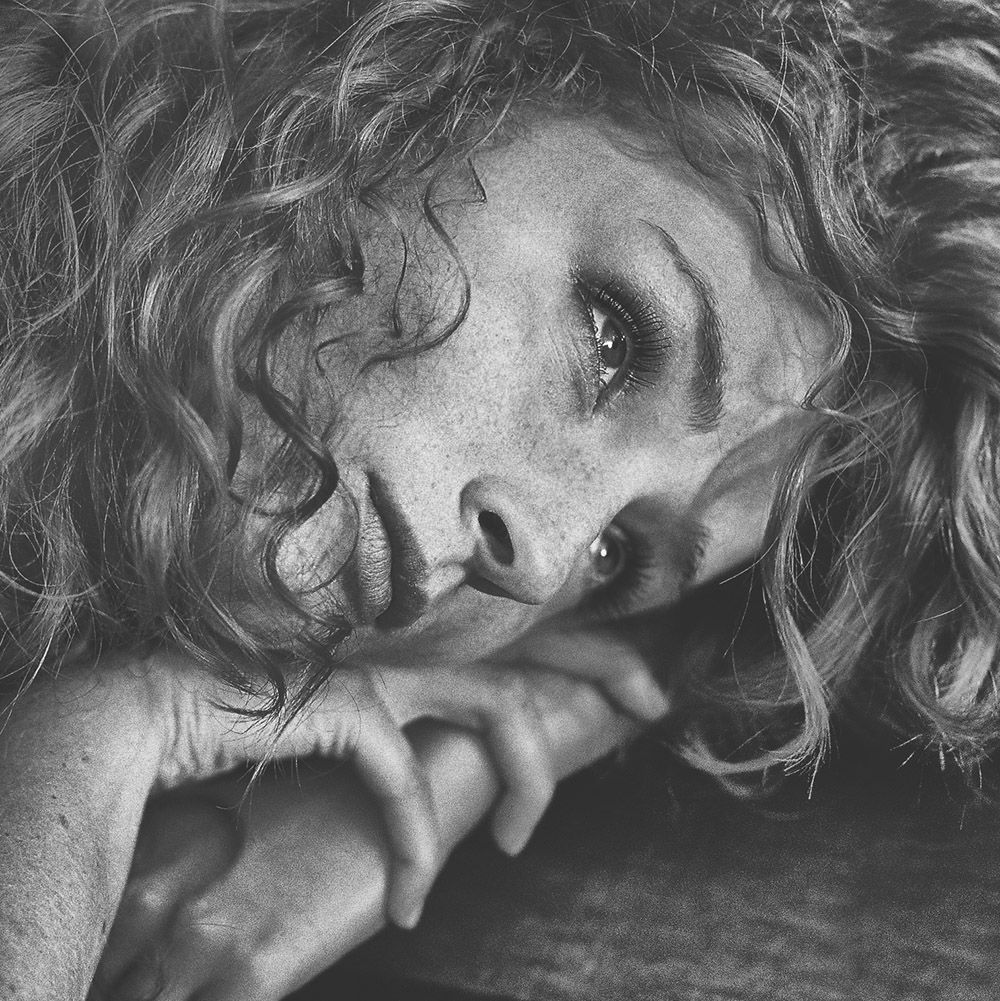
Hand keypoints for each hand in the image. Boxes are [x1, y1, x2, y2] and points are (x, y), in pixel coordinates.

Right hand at [93, 628, 669, 1000]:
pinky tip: (407, 900)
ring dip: (524, 777)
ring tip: (517, 844)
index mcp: (413, 635)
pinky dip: (415, 845)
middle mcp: (403, 638)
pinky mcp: (338, 704)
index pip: (520, 619)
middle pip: (534, 635)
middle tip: (650, 704)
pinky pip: (409, 780)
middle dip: (603, 663)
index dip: (587, 638)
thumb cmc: (248, 729)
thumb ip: (410, 720)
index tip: (632, 683)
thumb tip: (456, 753)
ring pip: (496, 704)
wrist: (141, 718)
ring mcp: (375, 665)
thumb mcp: (352, 723)